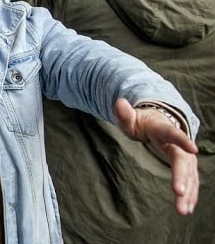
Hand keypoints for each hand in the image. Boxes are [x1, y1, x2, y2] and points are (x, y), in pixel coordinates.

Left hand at [115, 98, 197, 214]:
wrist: (158, 122)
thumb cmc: (141, 122)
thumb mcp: (129, 118)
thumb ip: (124, 113)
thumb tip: (119, 102)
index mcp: (164, 129)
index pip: (174, 133)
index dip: (182, 140)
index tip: (193, 149)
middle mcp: (178, 144)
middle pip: (183, 161)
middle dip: (182, 177)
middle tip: (179, 193)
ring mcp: (184, 156)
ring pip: (189, 175)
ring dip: (188, 193)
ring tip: (183, 210)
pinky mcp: (185, 167)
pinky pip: (190, 182)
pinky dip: (190, 195)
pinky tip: (188, 208)